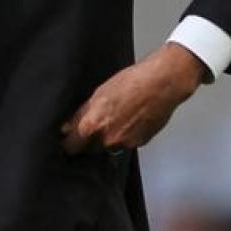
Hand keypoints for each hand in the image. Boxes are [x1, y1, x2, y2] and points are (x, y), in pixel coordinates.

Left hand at [61, 43, 205, 154]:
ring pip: (109, 147)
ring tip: (118, 118)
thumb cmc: (133, 81)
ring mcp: (125, 143)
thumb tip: (68, 127)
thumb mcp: (100, 92)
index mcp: (93, 124)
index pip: (71, 146)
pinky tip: (131, 120)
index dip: (68, 142)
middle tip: (97, 124)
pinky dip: (126, 136)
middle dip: (90, 140)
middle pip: (90, 149)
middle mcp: (108, 139)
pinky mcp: (140, 144)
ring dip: (109, 138)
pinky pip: (126, 144)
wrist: (162, 83)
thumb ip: (82, 113)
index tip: (68, 139)